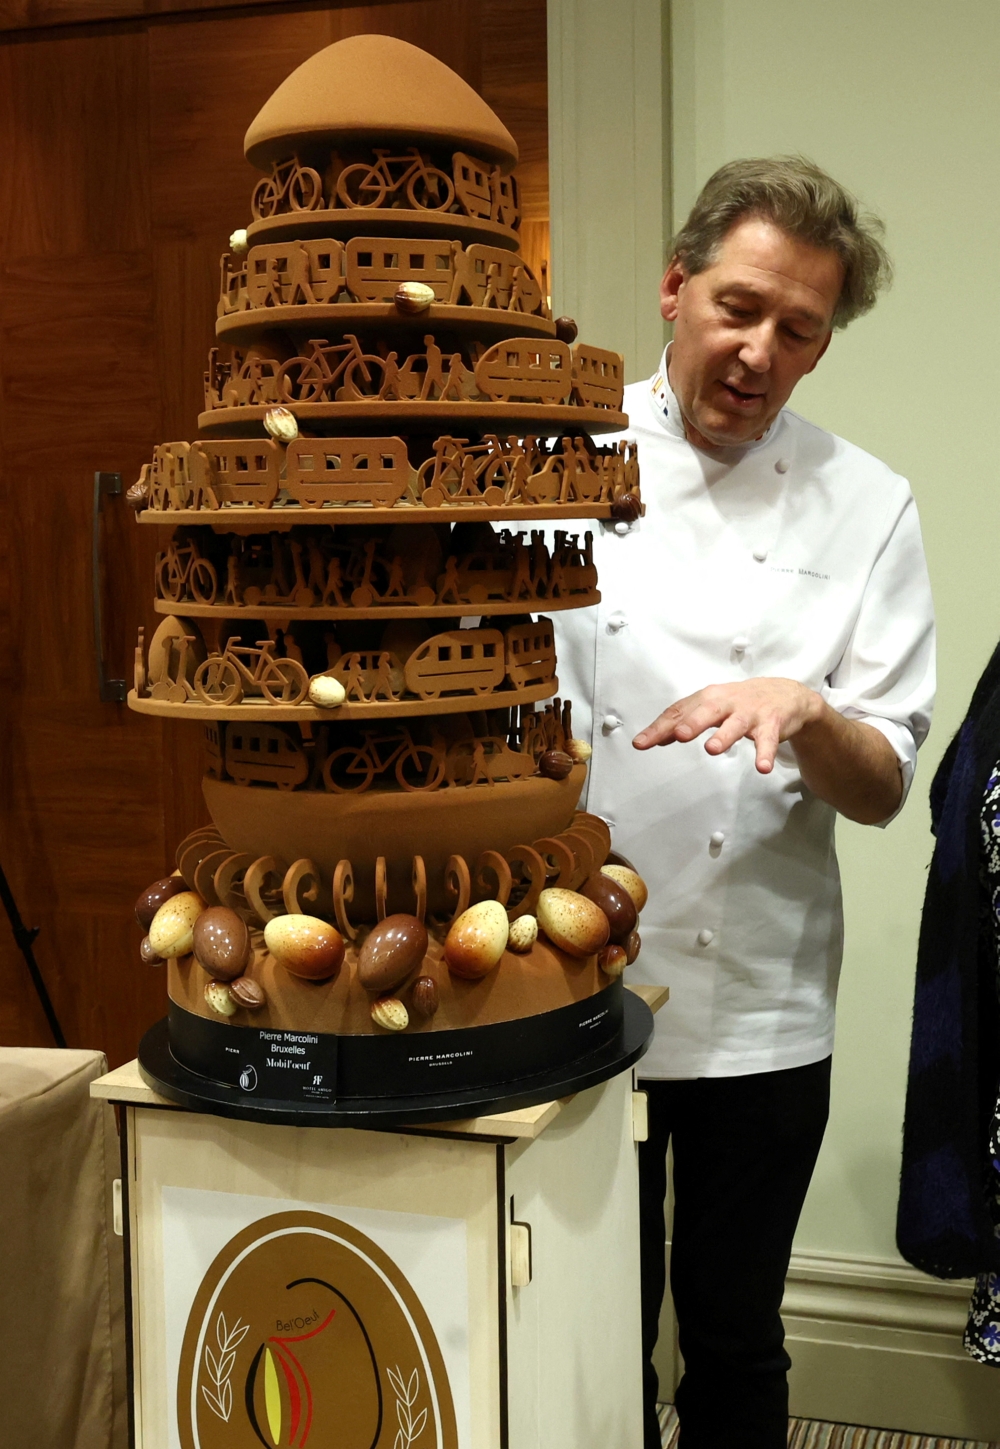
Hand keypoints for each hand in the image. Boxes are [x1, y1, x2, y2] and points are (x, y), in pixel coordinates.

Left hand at [632, 678, 823, 774]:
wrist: (785, 694)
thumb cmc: (739, 702)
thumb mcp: (711, 707)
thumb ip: (685, 721)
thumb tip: (656, 738)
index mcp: (708, 698)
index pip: (679, 711)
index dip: (660, 727)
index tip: (641, 743)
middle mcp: (727, 702)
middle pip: (707, 710)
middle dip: (692, 722)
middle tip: (678, 735)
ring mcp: (750, 713)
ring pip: (736, 724)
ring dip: (724, 736)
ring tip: (712, 749)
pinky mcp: (772, 724)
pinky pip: (768, 741)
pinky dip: (765, 753)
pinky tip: (762, 767)